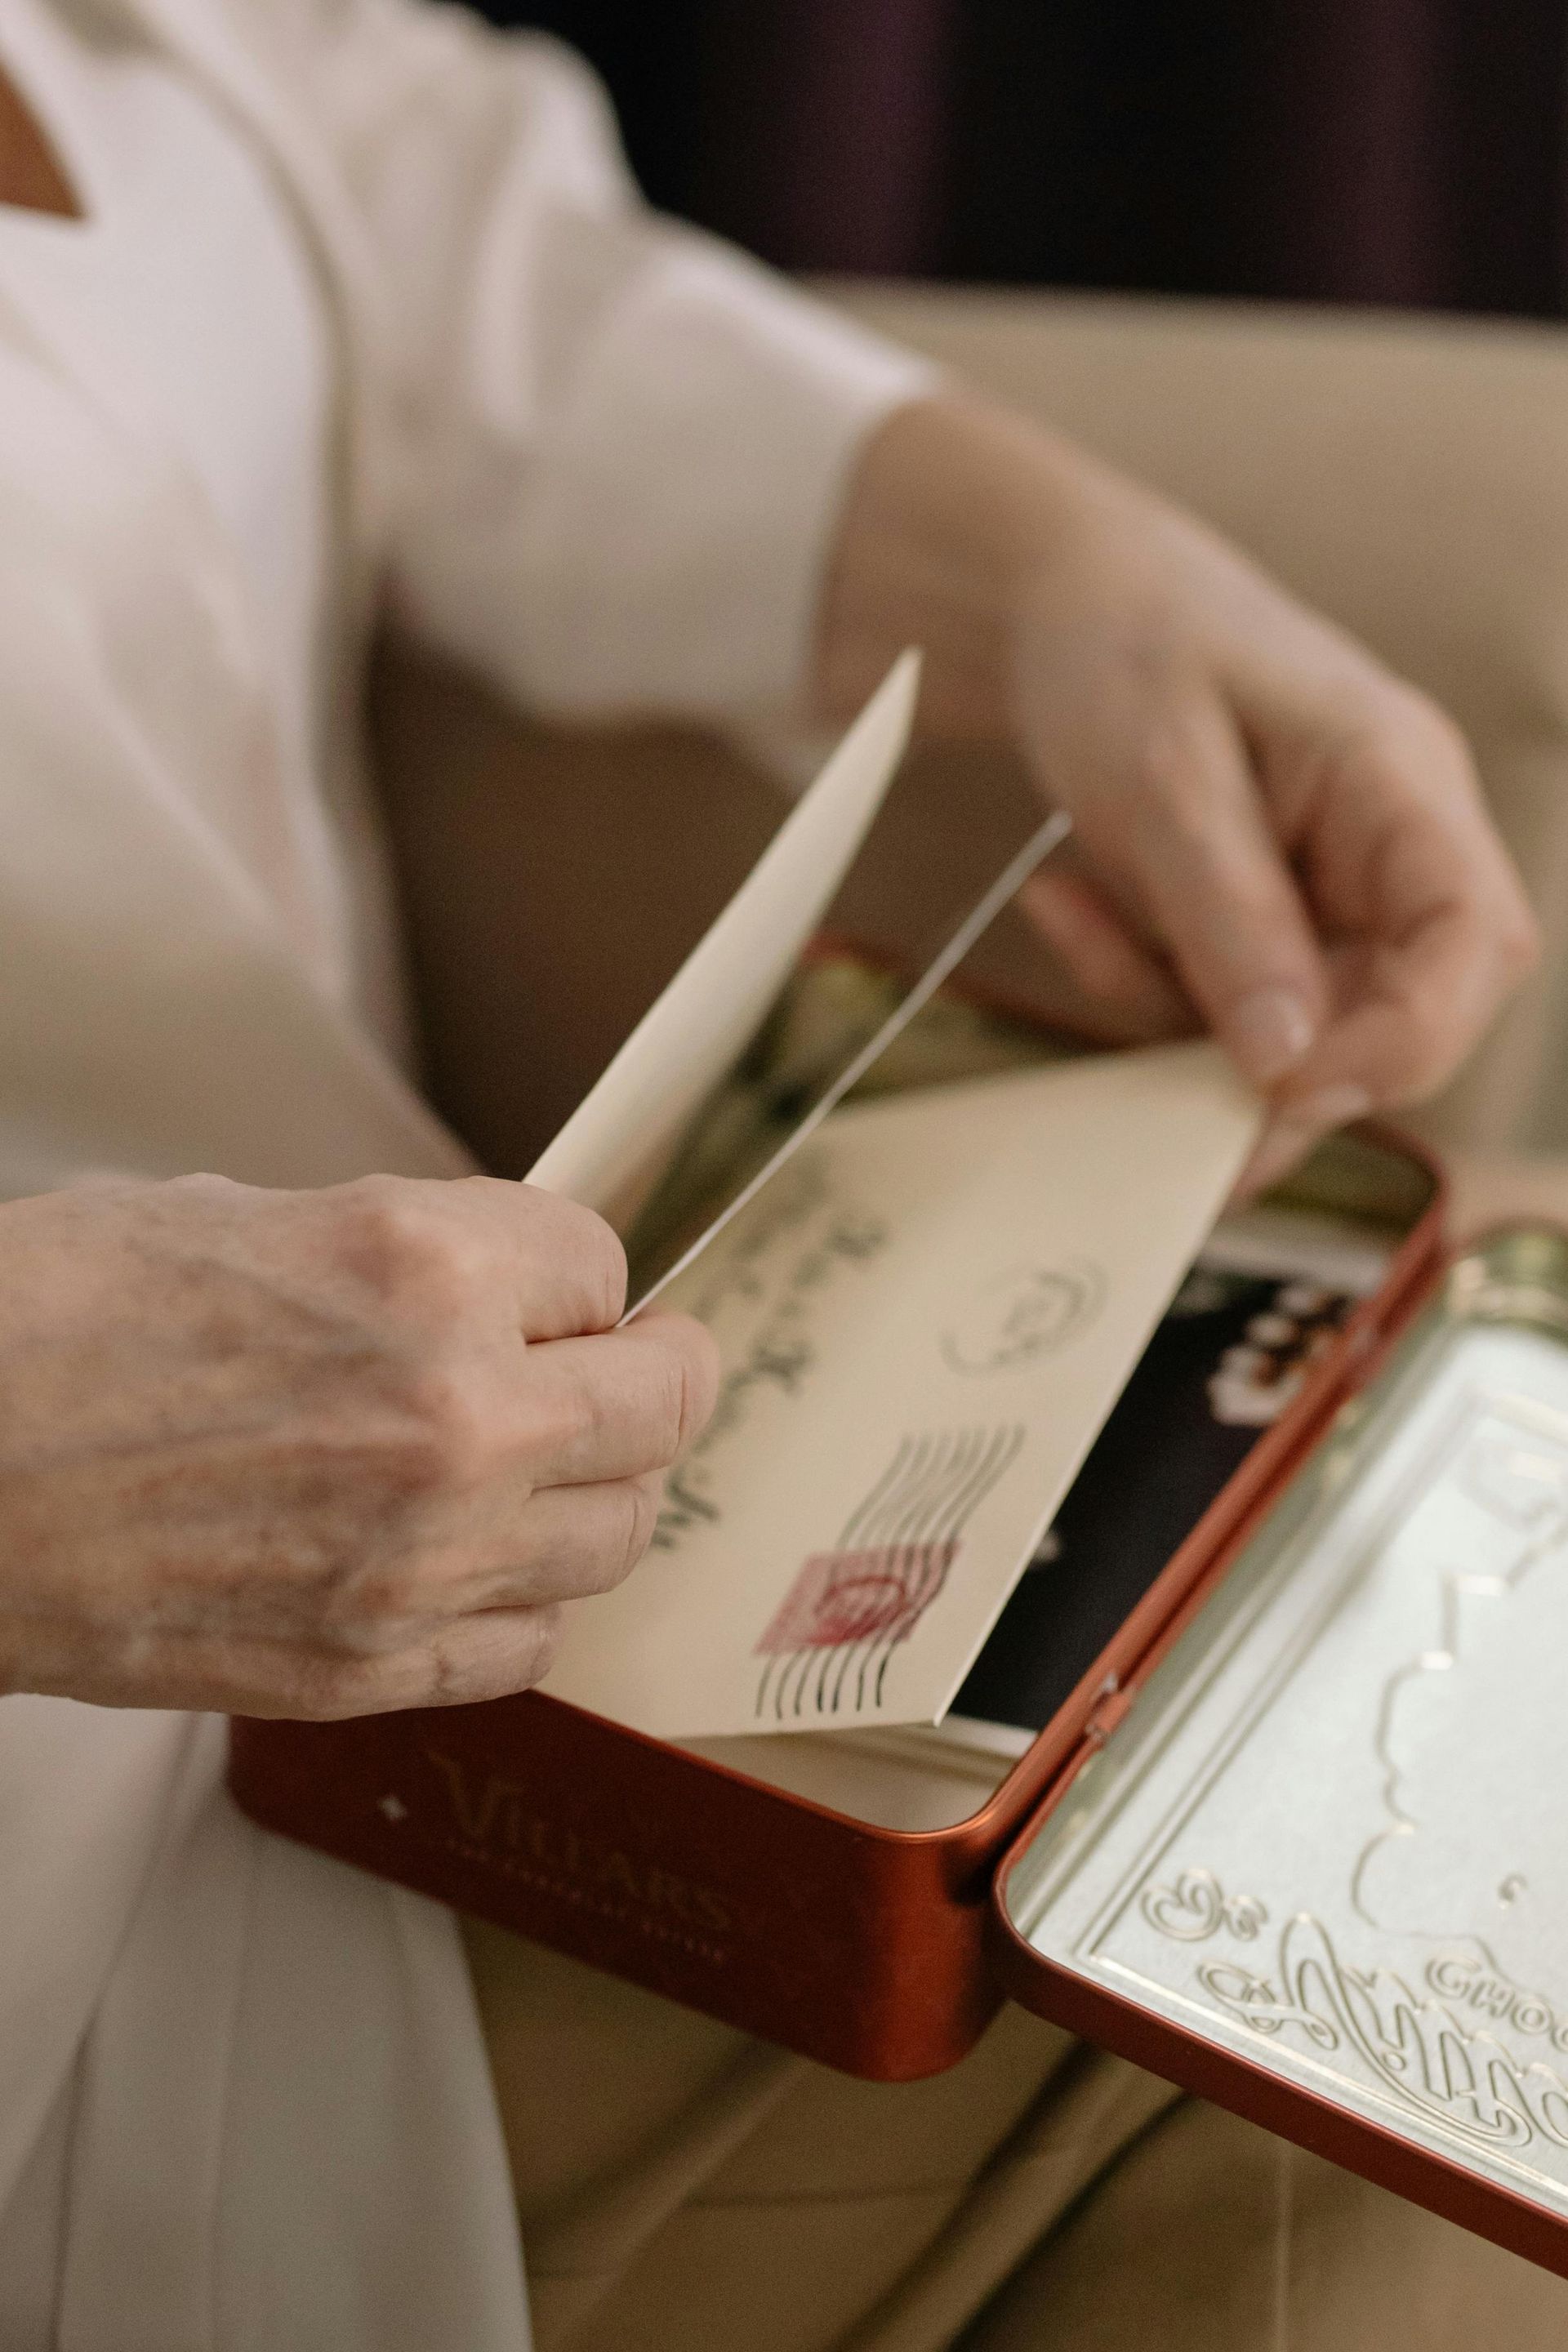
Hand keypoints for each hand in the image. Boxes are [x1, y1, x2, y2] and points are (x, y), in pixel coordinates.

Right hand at [0, 1174, 716, 1717]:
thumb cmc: (50, 1324)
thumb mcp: (248, 1219)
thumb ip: (406, 1257)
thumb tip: (501, 1291)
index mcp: (428, 1267)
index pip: (604, 1264)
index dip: (576, 1276)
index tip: (553, 1290)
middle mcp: (457, 1415)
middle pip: (660, 1404)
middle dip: (649, 1372)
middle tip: (631, 1365)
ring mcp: (420, 1558)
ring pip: (616, 1533)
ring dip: (594, 1489)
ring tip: (545, 1466)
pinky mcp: (364, 1668)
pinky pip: (528, 1643)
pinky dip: (524, 1598)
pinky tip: (475, 1563)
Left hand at [821, 396, 1538, 1187]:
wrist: (1064, 606)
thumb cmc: (1129, 649)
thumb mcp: (1163, 777)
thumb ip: (1229, 916)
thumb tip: (1284, 1062)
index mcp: (1402, 782)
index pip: (1476, 942)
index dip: (1404, 1042)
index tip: (1284, 1087)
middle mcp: (1391, 851)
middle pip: (1403, 1014)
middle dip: (1274, 1060)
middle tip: (1155, 1064)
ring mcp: (1332, 896)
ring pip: (1297, 1034)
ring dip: (1172, 1015)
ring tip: (1072, 910)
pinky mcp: (1267, 929)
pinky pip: (1222, 1010)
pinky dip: (1137, 985)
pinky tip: (1067, 902)